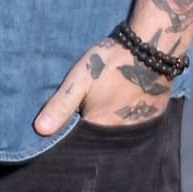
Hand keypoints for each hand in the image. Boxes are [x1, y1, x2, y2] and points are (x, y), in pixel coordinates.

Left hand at [34, 36, 174, 137]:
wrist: (152, 47)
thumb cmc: (112, 63)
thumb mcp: (80, 80)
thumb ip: (61, 106)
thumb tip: (39, 130)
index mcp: (100, 128)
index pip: (80, 143)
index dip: (71, 137)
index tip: (65, 128)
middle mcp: (122, 134)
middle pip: (99, 140)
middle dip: (88, 133)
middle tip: (85, 114)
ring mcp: (139, 127)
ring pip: (116, 135)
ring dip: (108, 128)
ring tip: (101, 113)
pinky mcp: (152, 118)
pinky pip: (133, 127)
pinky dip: (124, 122)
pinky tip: (119, 110)